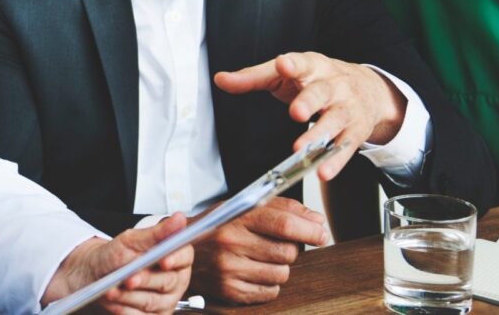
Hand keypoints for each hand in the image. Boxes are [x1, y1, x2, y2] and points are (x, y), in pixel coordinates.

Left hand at [43, 214, 194, 314]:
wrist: (95, 274)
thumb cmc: (115, 255)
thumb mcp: (132, 239)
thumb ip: (156, 233)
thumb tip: (179, 218)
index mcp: (175, 257)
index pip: (185, 256)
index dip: (176, 258)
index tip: (163, 260)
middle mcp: (175, 280)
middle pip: (168, 281)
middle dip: (144, 280)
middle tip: (128, 278)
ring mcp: (166, 301)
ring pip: (151, 302)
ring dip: (128, 296)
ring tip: (111, 289)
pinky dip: (123, 309)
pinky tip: (113, 301)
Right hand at [190, 197, 329, 303]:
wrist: (177, 251)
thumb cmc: (214, 228)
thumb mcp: (240, 207)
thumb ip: (279, 208)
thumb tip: (316, 220)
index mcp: (235, 216)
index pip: (283, 223)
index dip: (309, 230)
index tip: (321, 233)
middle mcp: (231, 242)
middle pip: (288, 252)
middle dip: (292, 249)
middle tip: (278, 244)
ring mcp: (229, 269)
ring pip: (282, 274)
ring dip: (280, 267)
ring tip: (262, 258)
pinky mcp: (229, 291)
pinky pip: (270, 292)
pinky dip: (269, 284)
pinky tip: (254, 273)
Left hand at [213, 51, 405, 179]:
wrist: (369, 89)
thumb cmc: (318, 79)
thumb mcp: (286, 74)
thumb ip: (253, 77)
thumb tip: (221, 79)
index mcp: (312, 67)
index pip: (302, 63)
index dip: (292, 65)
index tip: (283, 65)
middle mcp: (333, 86)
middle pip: (321, 93)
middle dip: (309, 102)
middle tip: (296, 112)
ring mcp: (346, 108)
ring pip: (334, 121)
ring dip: (318, 135)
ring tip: (301, 149)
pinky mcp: (355, 131)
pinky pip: (345, 147)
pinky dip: (335, 161)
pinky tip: (323, 171)